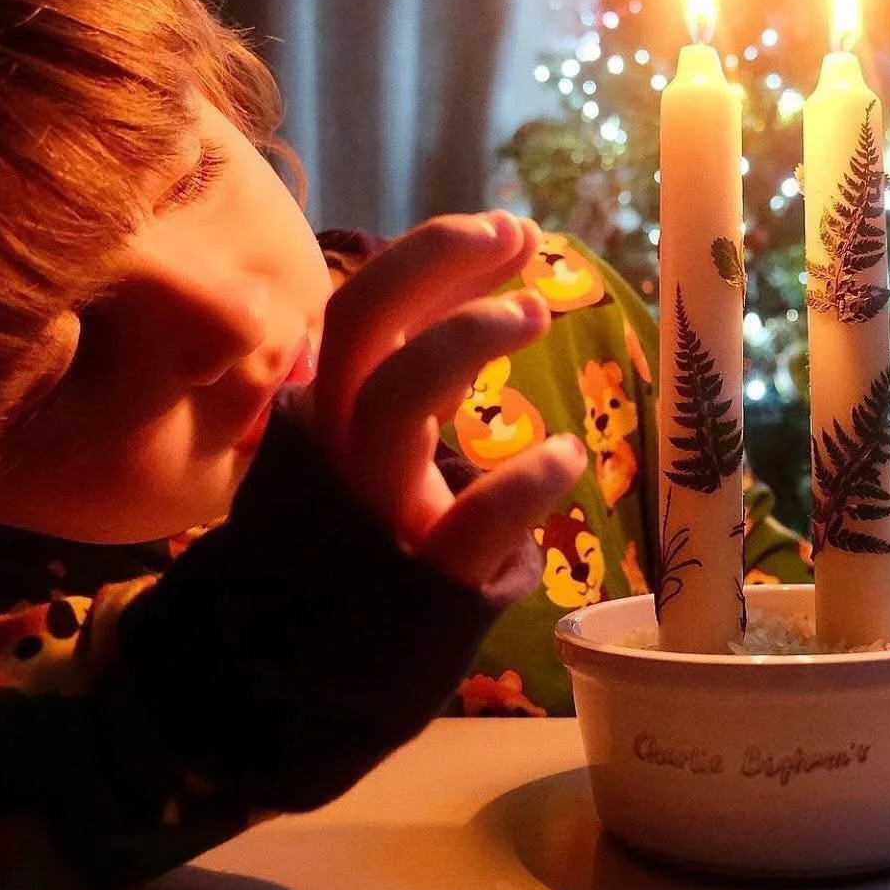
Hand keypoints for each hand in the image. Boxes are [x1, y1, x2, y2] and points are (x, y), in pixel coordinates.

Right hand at [311, 211, 585, 587]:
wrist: (323, 660)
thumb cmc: (378, 530)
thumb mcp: (396, 434)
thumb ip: (433, 355)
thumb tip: (498, 262)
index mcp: (337, 407)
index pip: (368, 307)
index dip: (434, 256)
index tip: (510, 229)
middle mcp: (341, 444)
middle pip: (358, 324)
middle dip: (432, 263)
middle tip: (513, 235)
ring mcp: (373, 509)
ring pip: (391, 405)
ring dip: (462, 340)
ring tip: (535, 313)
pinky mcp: (420, 579)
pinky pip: (465, 526)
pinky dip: (520, 486)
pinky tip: (566, 454)